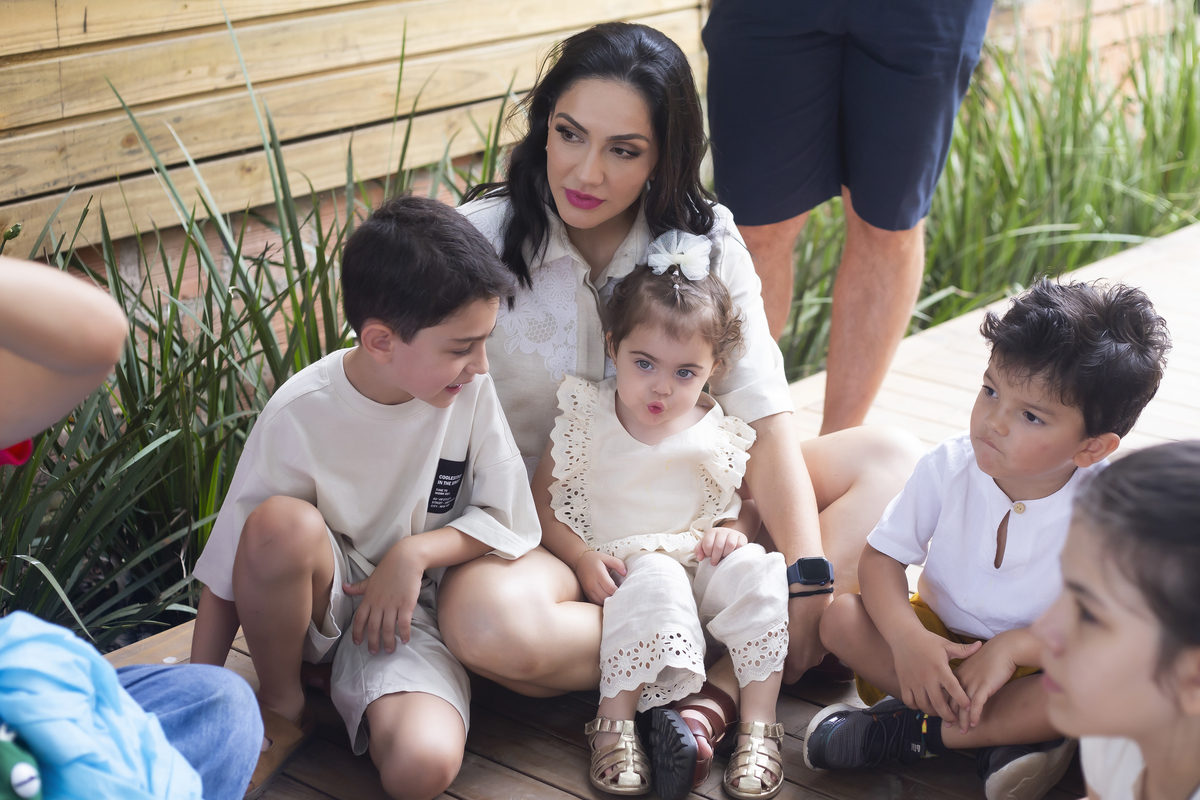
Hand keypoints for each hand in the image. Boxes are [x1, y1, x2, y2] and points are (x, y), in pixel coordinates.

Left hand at [344, 539, 424, 654]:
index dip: (357, 632)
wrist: (406, 559)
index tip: (358, 643)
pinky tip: (405, 640)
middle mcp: (378, 603)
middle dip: (372, 642)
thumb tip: (344, 587)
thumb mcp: (370, 578)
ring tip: (389, 650)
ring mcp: (392, 604)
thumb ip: (358, 587)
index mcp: (368, 598)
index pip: (359, 619)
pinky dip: (404, 633)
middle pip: (373, 627)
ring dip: (388, 641)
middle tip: (374, 652)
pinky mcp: (406, 604)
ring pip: (388, 628)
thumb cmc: (388, 568)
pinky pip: (404, 623)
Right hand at [575, 550, 625, 605]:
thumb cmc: (595, 559)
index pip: (610, 587)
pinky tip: (608, 598)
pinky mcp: (586, 593)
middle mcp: (592, 583)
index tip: (624, 590)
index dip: (618, 591)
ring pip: (600, 601)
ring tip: (615, 597)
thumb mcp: (607, 558)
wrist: (579, 561)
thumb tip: (625, 573)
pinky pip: (595, 602)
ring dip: (608, 601)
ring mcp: (588, 589)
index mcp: (599, 573)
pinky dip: (602, 602)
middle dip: (614, 597)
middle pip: (605, 596)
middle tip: (621, 595)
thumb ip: (618, 564)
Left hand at [694, 525, 747, 564]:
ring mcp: (733, 533)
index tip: (709, 557)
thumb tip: (700, 558)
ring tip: (724, 558)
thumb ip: (699, 550)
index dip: (707, 553)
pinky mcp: (742, 538)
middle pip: (718, 546)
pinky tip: (732, 555)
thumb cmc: (715, 543)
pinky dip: (736, 552)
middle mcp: (723, 531)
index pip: (707, 544)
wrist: (729, 537)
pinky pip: (740, 546)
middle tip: (715, 562)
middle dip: (716, 557)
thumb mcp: (705, 545)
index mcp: (712, 532)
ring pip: (730, 545)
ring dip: (726, 555)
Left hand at [783, 592, 833, 682]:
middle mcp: (814, 660)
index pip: (790, 680)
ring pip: (812, 652)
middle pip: (801, 664)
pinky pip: (820, 641)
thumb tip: (773, 658)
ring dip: (806, 644)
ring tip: (799, 627)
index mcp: (799, 663)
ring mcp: (825, 649)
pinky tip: (809, 621)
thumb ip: (777, 652)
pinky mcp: (831, 635)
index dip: (782, 673)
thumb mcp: (777, 635)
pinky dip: (815, 635)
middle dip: (794, 655)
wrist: (810, 593)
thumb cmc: (789, 612)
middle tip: (786, 639)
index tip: (777, 662)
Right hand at [891, 628, 981, 722]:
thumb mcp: (946, 645)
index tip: (969, 707)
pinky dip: (916, 707)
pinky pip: (909, 701)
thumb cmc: (928, 641)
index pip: (954, 689)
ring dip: (933, 713)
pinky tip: (923, 705)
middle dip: (948, 716)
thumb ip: (963, 650)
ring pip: (924, 705)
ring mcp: (914, 681)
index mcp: (940, 668)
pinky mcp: (904, 683)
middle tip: (955, 720)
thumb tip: (981, 645)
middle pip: (939, 704)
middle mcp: (927, 677)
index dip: (962, 700)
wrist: (904, 636)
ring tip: (940, 714)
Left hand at [952, 634, 1018, 732]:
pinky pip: (977, 704)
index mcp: (958, 674)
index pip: (947, 692)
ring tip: (963, 731)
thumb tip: (967, 687)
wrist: (1005, 648)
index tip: (942, 714)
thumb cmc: (992, 657)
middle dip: (950, 715)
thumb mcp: (975, 666)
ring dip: (963, 720)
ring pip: (963, 706)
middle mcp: (962, 679)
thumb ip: (968, 676)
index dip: (944, 704)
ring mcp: (973, 683)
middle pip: (952, 701)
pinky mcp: (985, 686)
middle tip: (948, 727)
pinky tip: (975, 724)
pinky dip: (975, 715)